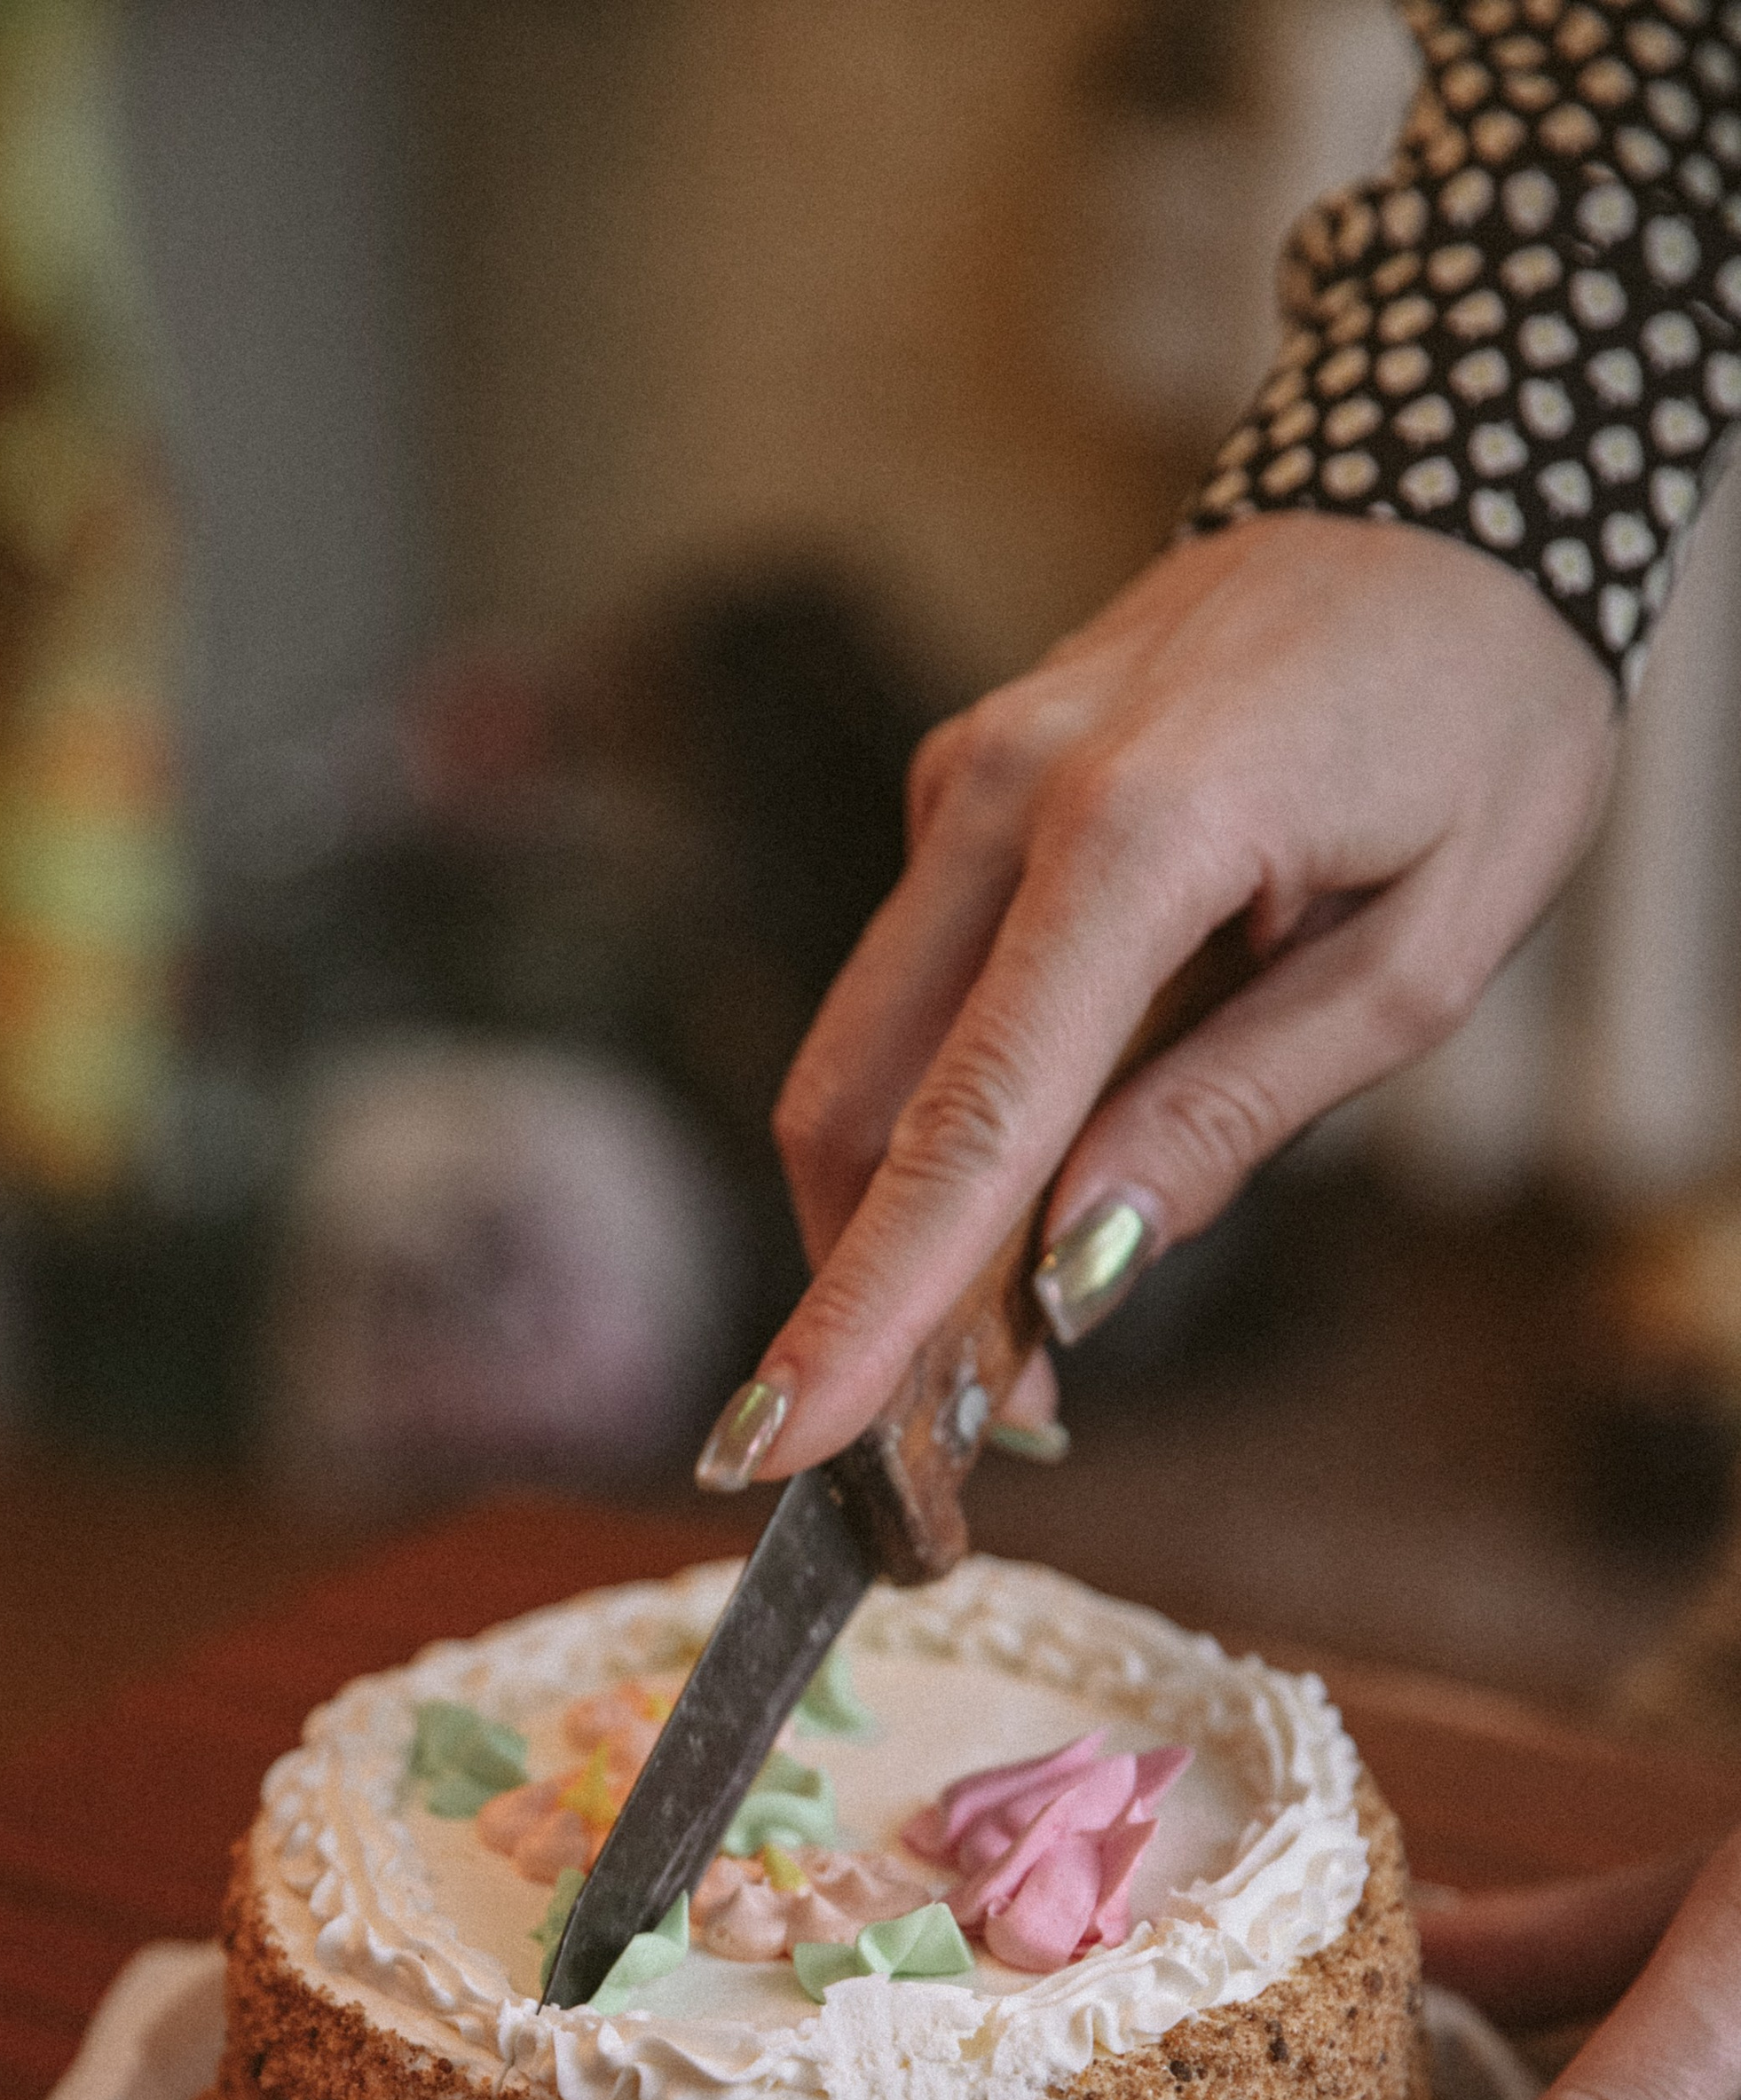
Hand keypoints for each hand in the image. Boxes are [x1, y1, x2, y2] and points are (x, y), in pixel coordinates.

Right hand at [699, 515, 1615, 1486]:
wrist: (1444, 483)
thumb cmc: (1475, 709)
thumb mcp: (1424, 948)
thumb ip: (1237, 1111)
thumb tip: (1075, 1269)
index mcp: (1136, 832)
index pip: (967, 1118)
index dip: (872, 1303)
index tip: (782, 1440)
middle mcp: (998, 794)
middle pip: (858, 1107)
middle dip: (864, 1301)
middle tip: (931, 1459)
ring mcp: (956, 786)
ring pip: (859, 1066)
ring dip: (899, 1234)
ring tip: (1007, 1373)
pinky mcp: (956, 801)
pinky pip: (909, 1005)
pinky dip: (935, 1139)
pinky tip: (1020, 1224)